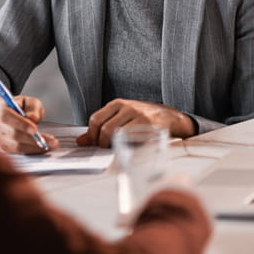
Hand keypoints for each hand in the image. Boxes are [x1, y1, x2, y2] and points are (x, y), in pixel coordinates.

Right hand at [0, 95, 58, 154]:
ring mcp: (1, 139)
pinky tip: (43, 148)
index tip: (35, 129)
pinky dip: (32, 151)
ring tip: (51, 145)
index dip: (22, 124)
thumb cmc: (19, 107)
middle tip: (51, 141)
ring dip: (35, 148)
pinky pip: (19, 153)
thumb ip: (32, 107)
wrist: (6, 114)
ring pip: (17, 147)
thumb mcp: (29, 101)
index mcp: (2, 111)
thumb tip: (33, 117)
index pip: (8, 118)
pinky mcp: (5, 148)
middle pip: (14, 135)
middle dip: (34, 139)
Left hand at [76, 99, 196, 147]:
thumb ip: (102, 126)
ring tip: (117, 149)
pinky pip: (132, 139)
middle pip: (105, 129)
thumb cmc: (143, 119)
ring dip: (113, 147)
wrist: (171, 117)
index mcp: (118, 104)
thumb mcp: (121, 117)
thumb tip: (81, 141)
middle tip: (106, 149)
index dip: (92, 135)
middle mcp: (128, 107)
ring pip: (117, 135)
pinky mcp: (151, 126)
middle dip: (102, 143)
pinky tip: (129, 148)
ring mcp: (140, 116)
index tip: (95, 143)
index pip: (95, 119)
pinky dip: (127, 147)